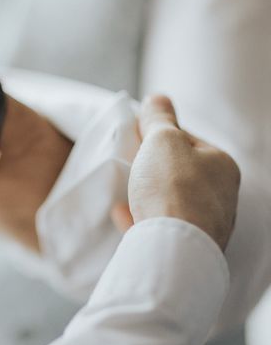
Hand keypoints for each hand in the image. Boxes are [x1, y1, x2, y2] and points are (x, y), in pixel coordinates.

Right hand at [112, 95, 239, 250]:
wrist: (173, 247)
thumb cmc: (172, 188)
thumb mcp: (162, 140)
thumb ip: (158, 118)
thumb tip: (158, 97)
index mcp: (222, 165)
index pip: (187, 139)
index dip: (159, 134)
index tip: (136, 136)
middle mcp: (221, 195)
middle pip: (180, 171)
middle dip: (152, 166)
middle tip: (128, 162)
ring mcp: (207, 224)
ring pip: (172, 201)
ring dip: (147, 193)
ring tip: (126, 189)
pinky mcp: (187, 246)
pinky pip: (161, 226)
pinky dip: (142, 217)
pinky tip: (123, 213)